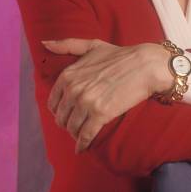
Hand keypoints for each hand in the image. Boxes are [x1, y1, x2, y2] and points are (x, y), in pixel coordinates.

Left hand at [43, 38, 172, 152]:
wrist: (145, 65)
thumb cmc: (120, 55)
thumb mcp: (92, 46)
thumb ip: (67, 45)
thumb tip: (44, 44)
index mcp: (69, 75)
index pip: (53, 102)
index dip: (60, 110)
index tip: (69, 112)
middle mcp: (74, 89)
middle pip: (62, 117)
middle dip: (68, 123)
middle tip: (78, 124)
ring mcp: (86, 103)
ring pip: (72, 128)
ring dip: (76, 134)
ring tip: (82, 134)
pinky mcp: (100, 114)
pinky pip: (85, 135)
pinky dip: (82, 144)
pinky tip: (82, 148)